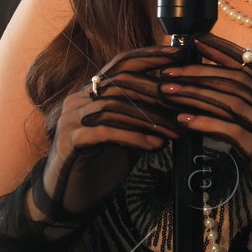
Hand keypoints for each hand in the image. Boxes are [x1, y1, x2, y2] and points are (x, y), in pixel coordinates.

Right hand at [41, 44, 184, 216]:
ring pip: (115, 106)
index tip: (179, 54)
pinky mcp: (69, 141)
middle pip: (122, 82)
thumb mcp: (125, 134)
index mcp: (91, 92)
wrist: (66, 198)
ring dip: (150, 119)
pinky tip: (155, 145)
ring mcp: (71, 119)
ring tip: (175, 132)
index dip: (150, 56)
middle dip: (157, 92)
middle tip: (185, 105)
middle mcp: (78, 99)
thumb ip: (142, 116)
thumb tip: (179, 105)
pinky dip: (134, 137)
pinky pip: (105, 132)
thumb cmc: (99, 164)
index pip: (121, 63)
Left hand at [153, 31, 251, 239]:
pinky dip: (204, 122)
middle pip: (238, 79)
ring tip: (167, 89)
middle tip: (170, 68)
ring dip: (195, 92)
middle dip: (200, 69)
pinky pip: (231, 131)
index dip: (225, 51)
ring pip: (232, 100)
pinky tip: (182, 119)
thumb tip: (221, 104)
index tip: (198, 41)